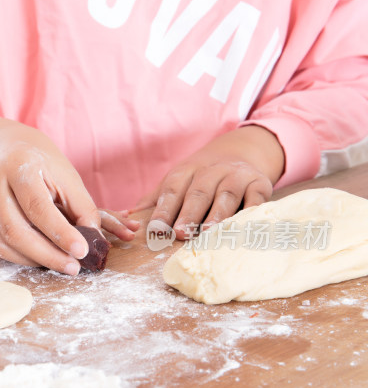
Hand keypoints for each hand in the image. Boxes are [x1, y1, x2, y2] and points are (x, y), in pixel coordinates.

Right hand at [0, 117, 137, 273]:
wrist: (7, 153)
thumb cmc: (43, 168)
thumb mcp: (68, 178)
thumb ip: (83, 208)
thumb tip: (93, 243)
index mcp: (17, 166)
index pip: (37, 206)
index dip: (59, 232)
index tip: (81, 251)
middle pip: (14, 230)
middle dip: (47, 254)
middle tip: (73, 267)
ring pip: (1, 244)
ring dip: (33, 260)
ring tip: (59, 264)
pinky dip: (19, 258)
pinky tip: (39, 258)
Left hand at [135, 126, 284, 238]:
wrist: (243, 154)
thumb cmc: (201, 177)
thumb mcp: (177, 181)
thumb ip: (155, 199)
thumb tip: (127, 215)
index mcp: (187, 171)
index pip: (172, 189)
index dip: (163, 209)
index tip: (155, 230)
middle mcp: (212, 171)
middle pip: (198, 192)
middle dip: (188, 214)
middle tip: (179, 234)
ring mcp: (237, 176)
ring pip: (226, 195)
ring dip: (217, 215)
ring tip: (208, 233)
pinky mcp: (260, 184)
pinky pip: (256, 199)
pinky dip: (250, 212)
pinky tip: (242, 228)